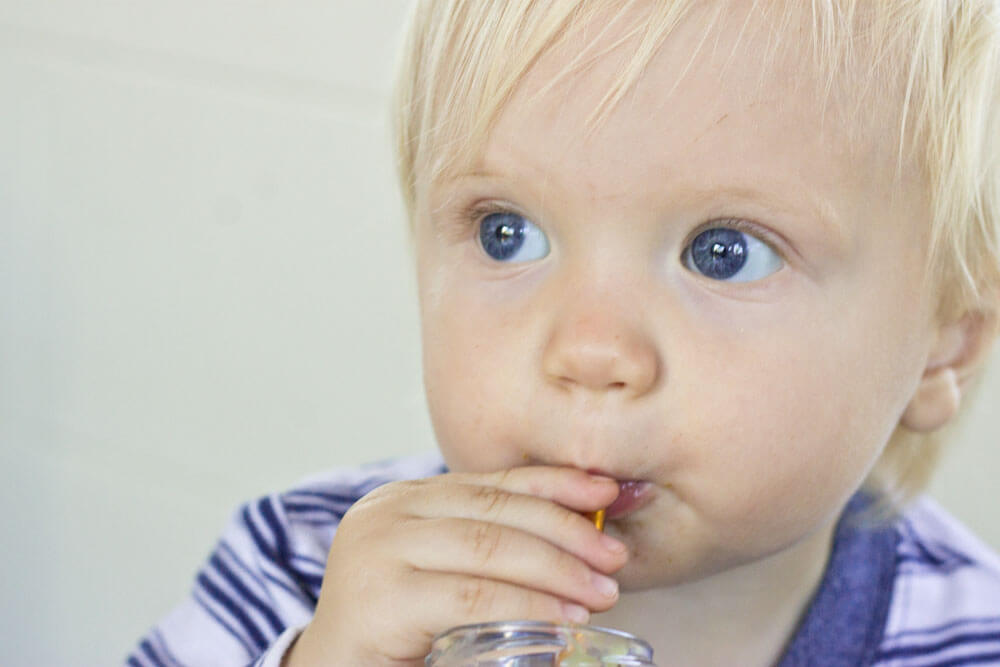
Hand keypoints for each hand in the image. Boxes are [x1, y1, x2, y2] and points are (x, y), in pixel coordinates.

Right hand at [283, 467, 626, 665]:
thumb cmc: (397, 631)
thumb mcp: (447, 574)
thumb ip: (491, 550)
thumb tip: (584, 543)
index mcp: (405, 498)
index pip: (494, 483)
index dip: (557, 483)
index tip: (611, 490)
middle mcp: (388, 511)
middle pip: (496, 510)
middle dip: (567, 530)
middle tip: (616, 556)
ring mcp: (379, 548)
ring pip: (489, 547)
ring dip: (557, 568)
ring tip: (601, 590)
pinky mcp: (382, 596)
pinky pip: (472, 596)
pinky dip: (527, 604)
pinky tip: (564, 618)